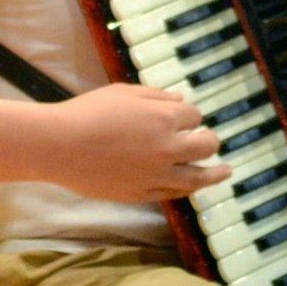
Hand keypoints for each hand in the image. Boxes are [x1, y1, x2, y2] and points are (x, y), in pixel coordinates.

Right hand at [48, 83, 231, 202]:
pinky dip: (187, 188)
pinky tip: (193, 186)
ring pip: (198, 177)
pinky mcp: (143, 193)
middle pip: (206, 146)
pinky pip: (174, 193)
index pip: (194, 116)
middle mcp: (168, 148)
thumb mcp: (124, 92)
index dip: (189, 116)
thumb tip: (180, 100)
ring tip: (226, 171)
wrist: (60, 146)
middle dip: (209, 141)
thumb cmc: (89, 112)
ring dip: (215, 173)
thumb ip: (156, 96)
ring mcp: (157, 175)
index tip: (181, 116)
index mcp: (165, 118)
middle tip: (209, 141)